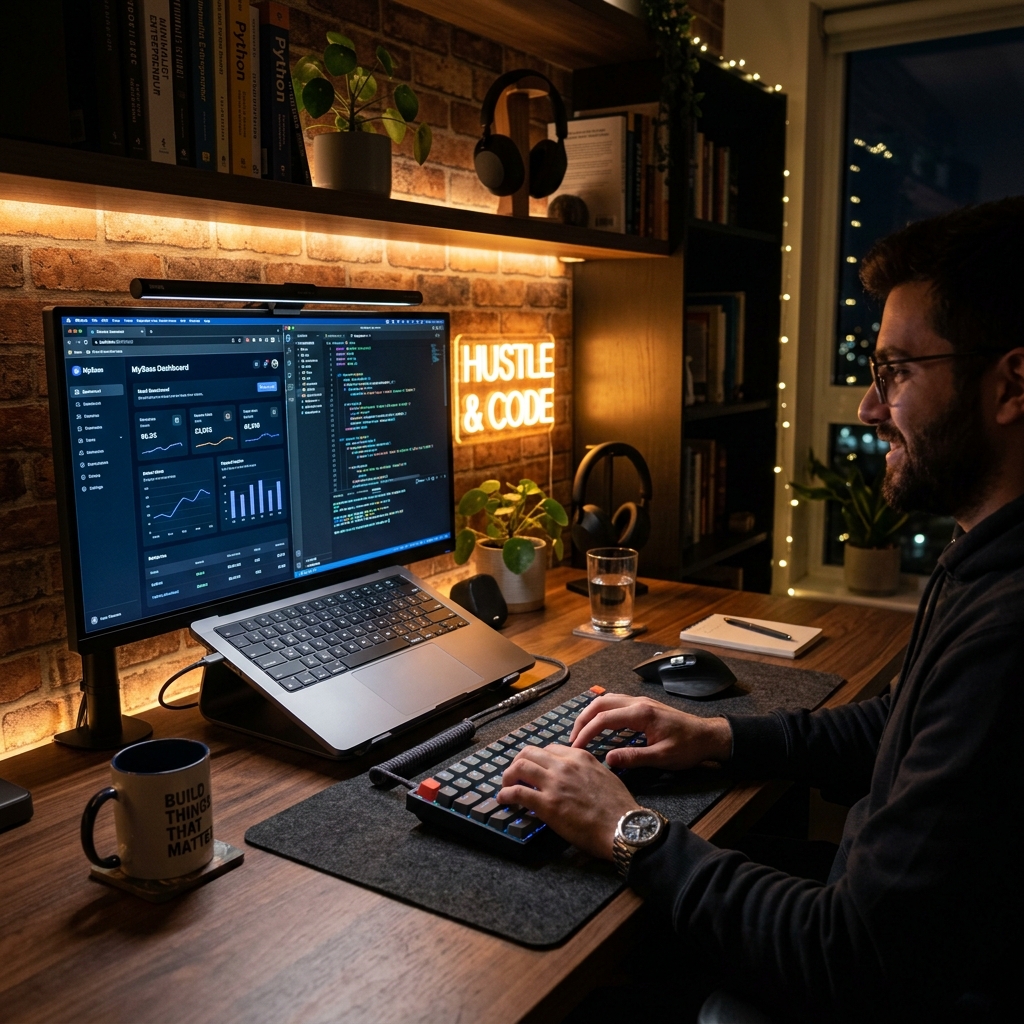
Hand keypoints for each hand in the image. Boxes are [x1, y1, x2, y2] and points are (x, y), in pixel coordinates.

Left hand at [497, 744, 638, 859]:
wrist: (623, 827)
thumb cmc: (619, 808)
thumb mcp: (604, 777)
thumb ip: (586, 771)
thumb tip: (575, 778)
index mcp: (580, 757)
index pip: (550, 748)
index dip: (537, 758)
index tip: (533, 767)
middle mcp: (565, 765)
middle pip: (529, 752)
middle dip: (517, 762)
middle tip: (513, 774)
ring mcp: (555, 783)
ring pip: (520, 767)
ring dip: (508, 776)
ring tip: (505, 785)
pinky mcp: (547, 804)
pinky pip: (518, 792)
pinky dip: (505, 794)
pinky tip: (503, 799)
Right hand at [570, 694, 732, 771]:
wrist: (707, 736)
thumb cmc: (688, 747)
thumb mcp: (662, 757)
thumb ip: (634, 758)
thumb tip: (607, 760)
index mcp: (641, 713)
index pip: (604, 718)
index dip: (586, 732)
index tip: (576, 747)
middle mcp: (637, 702)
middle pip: (600, 703)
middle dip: (582, 719)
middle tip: (572, 739)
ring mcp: (640, 702)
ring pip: (606, 700)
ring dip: (591, 714)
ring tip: (581, 732)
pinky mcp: (643, 706)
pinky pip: (615, 703)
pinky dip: (601, 712)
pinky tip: (599, 724)